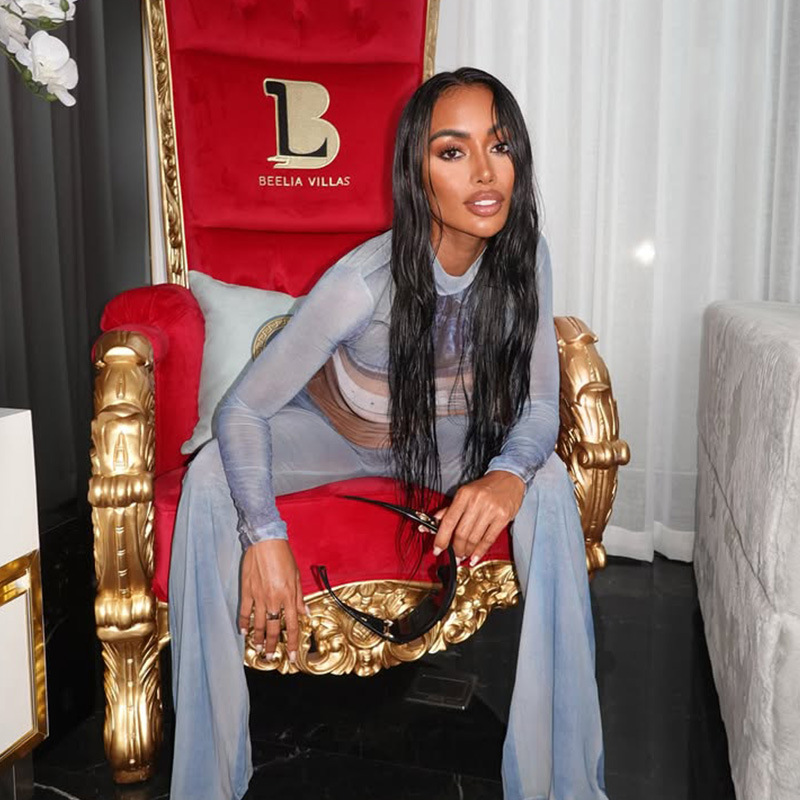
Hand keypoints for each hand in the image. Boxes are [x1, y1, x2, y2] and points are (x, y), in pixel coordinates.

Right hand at [239, 539, 306, 662]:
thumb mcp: (296, 576)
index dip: (292, 642)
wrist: (265, 541)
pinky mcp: (247, 590)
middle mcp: (273, 599)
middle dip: (272, 645)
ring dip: (257, 639)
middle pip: (272, 628)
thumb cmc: (283, 556)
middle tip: (270, 657)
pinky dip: (244, 623)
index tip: (291, 656)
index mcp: (288, 596)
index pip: (291, 625)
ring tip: (257, 649)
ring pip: (258, 623)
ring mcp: (259, 596)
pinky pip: (245, 611)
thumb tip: (306, 614)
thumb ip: (300, 598)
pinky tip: (243, 632)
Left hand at [432, 471, 524, 564]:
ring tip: (463, 556)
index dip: (441, 538)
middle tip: (454, 555)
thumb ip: (450, 509)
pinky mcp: (502, 517)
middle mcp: (476, 501)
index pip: (448, 521)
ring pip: (474, 538)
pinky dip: (480, 551)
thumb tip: (434, 522)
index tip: (437, 549)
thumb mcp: (465, 493)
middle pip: (461, 533)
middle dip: (455, 549)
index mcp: (464, 495)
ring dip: (467, 551)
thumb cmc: (485, 487)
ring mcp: (490, 510)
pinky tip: (475, 557)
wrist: (508, 478)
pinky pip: (488, 539)